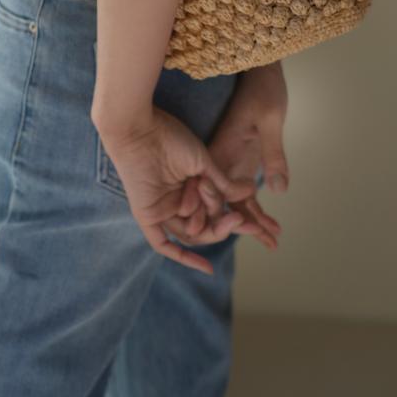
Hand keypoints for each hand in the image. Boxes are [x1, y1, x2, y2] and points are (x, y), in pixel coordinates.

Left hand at [96, 106, 257, 275]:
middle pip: (204, 227)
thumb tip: (249, 194)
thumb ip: (222, 184)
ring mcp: (161, 210)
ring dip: (205, 219)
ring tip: (207, 193)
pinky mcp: (147, 216)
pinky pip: (162, 244)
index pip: (213, 214)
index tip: (254, 225)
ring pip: (191, 231)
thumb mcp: (203, 163)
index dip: (232, 222)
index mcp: (189, 187)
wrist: (142, 128)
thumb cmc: (170, 138)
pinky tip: (206, 268)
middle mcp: (175, 201)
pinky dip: (183, 257)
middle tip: (239, 220)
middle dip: (223, 226)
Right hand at [166, 62, 289, 250]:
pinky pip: (244, 193)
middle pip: (224, 201)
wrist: (261, 71)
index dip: (223, 214)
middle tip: (269, 241)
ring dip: (253, 221)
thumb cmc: (264, 90)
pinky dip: (257, 210)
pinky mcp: (241, 162)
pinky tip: (274, 227)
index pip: (216, 191)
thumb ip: (273, 155)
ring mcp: (230, 162)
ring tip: (275, 241)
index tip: (243, 231)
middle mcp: (220, 160)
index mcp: (222, 150)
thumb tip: (278, 191)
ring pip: (235, 201)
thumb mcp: (271, 120)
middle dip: (242, 225)